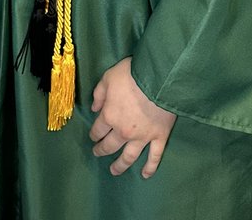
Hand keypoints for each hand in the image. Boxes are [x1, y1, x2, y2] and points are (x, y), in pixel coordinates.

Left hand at [89, 58, 175, 178]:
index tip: (93, 137)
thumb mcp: (108, 77)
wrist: (158, 79)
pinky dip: (150, 168)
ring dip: (120, 165)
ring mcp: (142, 137)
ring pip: (129, 156)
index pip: (98, 129)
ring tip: (114, 171)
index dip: (94, 134)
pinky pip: (154, 157)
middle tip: (97, 153)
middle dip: (102, 150)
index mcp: (109, 116)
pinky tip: (145, 175)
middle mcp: (123, 131)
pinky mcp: (159, 138)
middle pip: (110, 145)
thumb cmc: (131, 75)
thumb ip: (99, 94)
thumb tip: (94, 108)